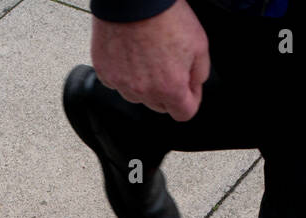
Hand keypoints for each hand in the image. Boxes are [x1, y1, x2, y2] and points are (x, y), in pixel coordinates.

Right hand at [91, 0, 210, 121]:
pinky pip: (118, 82)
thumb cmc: (165, 16)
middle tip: (168, 63)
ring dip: (144, 83)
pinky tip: (131, 53)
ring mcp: (122, 84)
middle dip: (168, 90)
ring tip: (147, 55)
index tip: (189, 88)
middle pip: (160, 106)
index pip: (184, 114)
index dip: (191, 99)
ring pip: (138, 96)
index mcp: (170, 89)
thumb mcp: (199, 44)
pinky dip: (125, 73)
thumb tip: (194, 86)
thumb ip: (200, 74)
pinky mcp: (105, 73)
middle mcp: (144, 92)